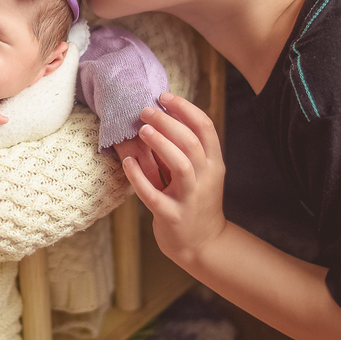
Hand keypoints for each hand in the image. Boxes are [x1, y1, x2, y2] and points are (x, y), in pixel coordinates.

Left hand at [122, 92, 227, 263]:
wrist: (203, 243)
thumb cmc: (197, 201)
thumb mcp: (201, 173)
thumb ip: (186, 149)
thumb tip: (162, 116)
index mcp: (214, 163)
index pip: (205, 126)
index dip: (184, 107)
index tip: (164, 96)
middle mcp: (206, 178)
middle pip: (190, 141)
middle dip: (167, 121)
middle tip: (145, 111)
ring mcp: (190, 198)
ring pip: (180, 164)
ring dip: (160, 143)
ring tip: (142, 130)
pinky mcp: (171, 215)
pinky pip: (153, 194)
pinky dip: (137, 176)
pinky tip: (127, 162)